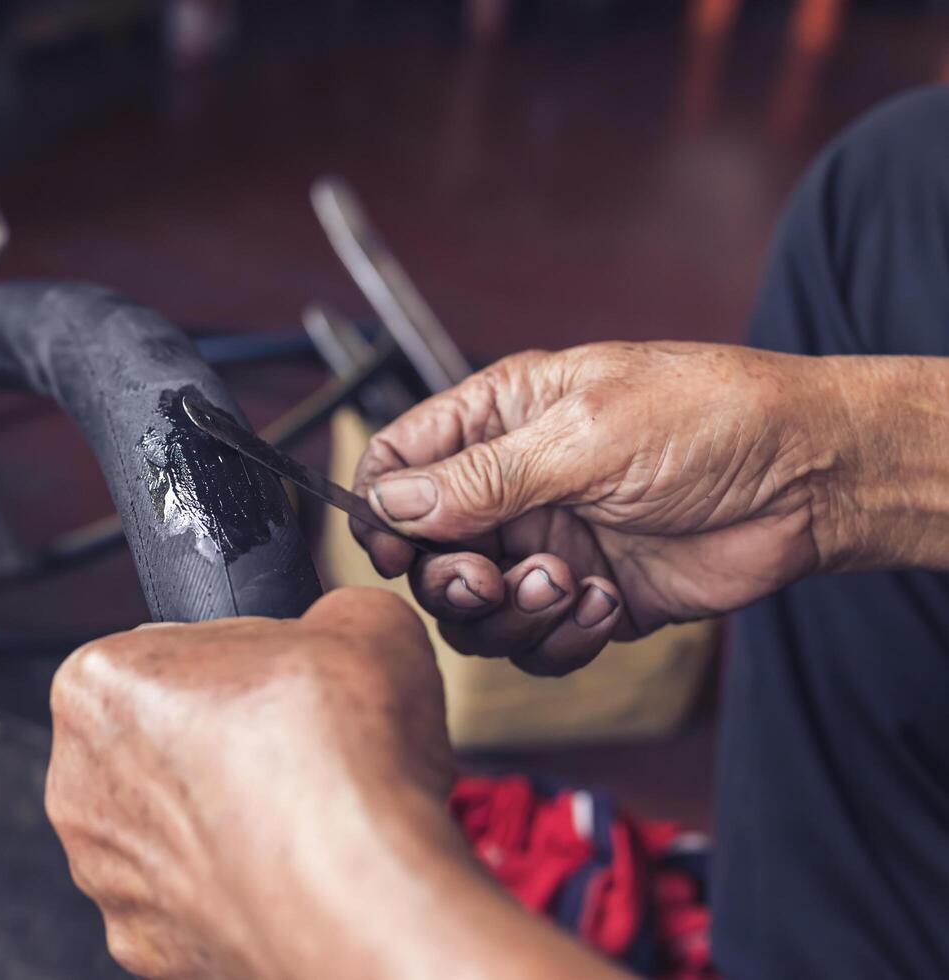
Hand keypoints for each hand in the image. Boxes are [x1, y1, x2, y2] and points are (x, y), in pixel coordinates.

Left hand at [46, 588, 626, 979]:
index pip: (163, 650)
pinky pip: (193, 901)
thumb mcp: (361, 619)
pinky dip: (238, 888)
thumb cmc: (341, 760)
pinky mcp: (148, 948)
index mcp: (97, 684)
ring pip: (171, 829)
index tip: (279, 679)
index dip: (235, 660)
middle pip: (156, 742)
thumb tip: (340, 628)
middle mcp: (79, 784)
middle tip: (300, 744)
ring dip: (227, 818)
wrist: (365, 895)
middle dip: (223, 742)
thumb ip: (327, 614)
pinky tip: (296, 871)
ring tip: (309, 812)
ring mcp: (108, 876)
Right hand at [352, 341, 849, 675]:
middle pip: (426, 551)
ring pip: (475, 609)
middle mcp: (512, 485)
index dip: (380, 510)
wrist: (811, 479)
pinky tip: (605, 605)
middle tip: (489, 580)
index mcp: (499, 418)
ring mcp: (548, 544)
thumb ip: (484, 477)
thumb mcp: (586, 435)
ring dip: (509, 613)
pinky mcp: (586, 599)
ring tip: (566, 585)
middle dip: (449, 577)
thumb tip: (393, 501)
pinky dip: (559, 640)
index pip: (399, 462)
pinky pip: (535, 644)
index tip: (393, 550)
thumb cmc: (710, 420)